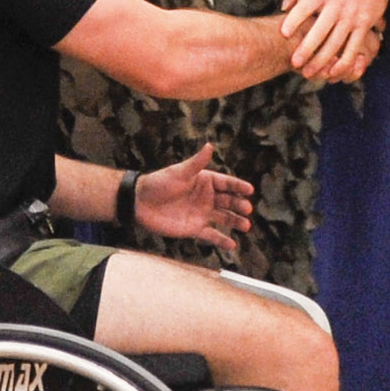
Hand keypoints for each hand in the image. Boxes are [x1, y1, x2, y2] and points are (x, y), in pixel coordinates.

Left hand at [134, 143, 254, 253]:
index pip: (227, 183)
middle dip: (239, 205)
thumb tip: (209, 145)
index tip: (249, 190)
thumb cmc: (159, 183)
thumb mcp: (179, 172)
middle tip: (247, 209)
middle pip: (229, 201)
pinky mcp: (194, 228)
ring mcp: (202, 213)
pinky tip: (232, 245)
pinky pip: (211, 235)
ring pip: (224, 218)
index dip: (238, 186)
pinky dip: (222, 240)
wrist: (139, 203)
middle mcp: (207, 197)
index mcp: (205, 181)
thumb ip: (196, 162)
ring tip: (246, 226)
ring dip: (236, 222)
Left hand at [280, 0, 389, 78]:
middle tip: (294, 63)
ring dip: (322, 61)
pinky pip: (354, 47)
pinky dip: (344, 62)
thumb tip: (284, 7)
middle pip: (320, 31)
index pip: (305, 7)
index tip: (283, 34)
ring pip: (336, 43)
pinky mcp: (364, 25)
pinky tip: (333, 72)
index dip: (293, 21)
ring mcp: (352, 16)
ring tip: (309, 73)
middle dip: (306, 49)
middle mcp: (337, 5)